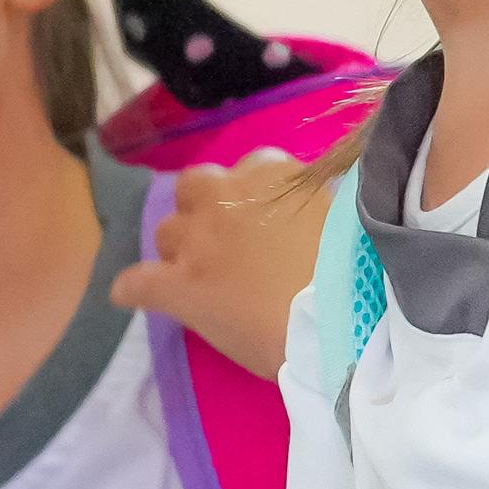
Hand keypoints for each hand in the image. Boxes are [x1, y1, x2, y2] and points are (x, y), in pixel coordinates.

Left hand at [109, 154, 333, 380]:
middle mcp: (226, 197)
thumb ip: (316, 204)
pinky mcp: (179, 286)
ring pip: (166, 231)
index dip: (253, 197)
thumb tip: (310, 215)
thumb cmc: (356, 271)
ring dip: (178, 249)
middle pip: (196, 187)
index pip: (251, 168)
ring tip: (195, 276)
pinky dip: (132, 288)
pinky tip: (132, 296)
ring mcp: (198, 240)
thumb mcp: (343, 215)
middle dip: (203, 210)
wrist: (341, 320)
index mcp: (271, 175)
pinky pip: (136, 282)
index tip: (266, 221)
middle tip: (226, 243)